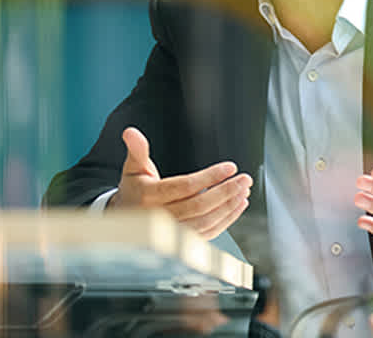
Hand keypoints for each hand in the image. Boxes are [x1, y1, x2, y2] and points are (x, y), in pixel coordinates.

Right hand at [111, 126, 251, 239]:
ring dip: (228, 206)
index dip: (210, 177)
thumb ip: (137, 150)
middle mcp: (160, 217)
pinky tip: (238, 205)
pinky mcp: (183, 240)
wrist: (127, 219)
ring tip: (244, 190)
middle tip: (244, 179)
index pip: (185, 187)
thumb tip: (131, 132)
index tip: (230, 167)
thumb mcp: (132, 168)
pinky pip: (208, 233)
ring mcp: (172, 231)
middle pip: (199, 205)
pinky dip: (226, 220)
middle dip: (225, 191)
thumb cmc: (134, 189)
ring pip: (205, 221)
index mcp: (148, 197)